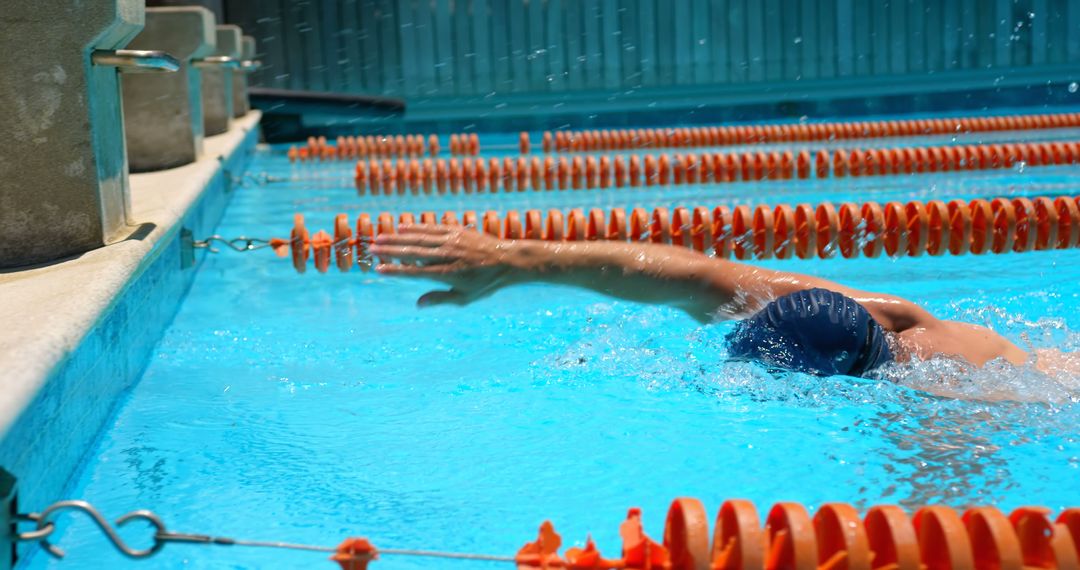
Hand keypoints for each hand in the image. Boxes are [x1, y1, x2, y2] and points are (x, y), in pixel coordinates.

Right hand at [371, 225, 516, 306]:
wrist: (508, 260)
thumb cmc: (486, 283)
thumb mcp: (465, 298)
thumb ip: (440, 299)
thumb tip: (417, 304)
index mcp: (446, 274)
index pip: (415, 272)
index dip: (395, 271)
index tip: (378, 270)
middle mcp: (447, 255)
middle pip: (412, 252)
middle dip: (390, 250)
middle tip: (371, 248)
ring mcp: (452, 241)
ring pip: (419, 238)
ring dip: (398, 237)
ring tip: (380, 237)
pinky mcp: (457, 231)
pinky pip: (433, 228)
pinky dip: (417, 227)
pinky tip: (403, 228)